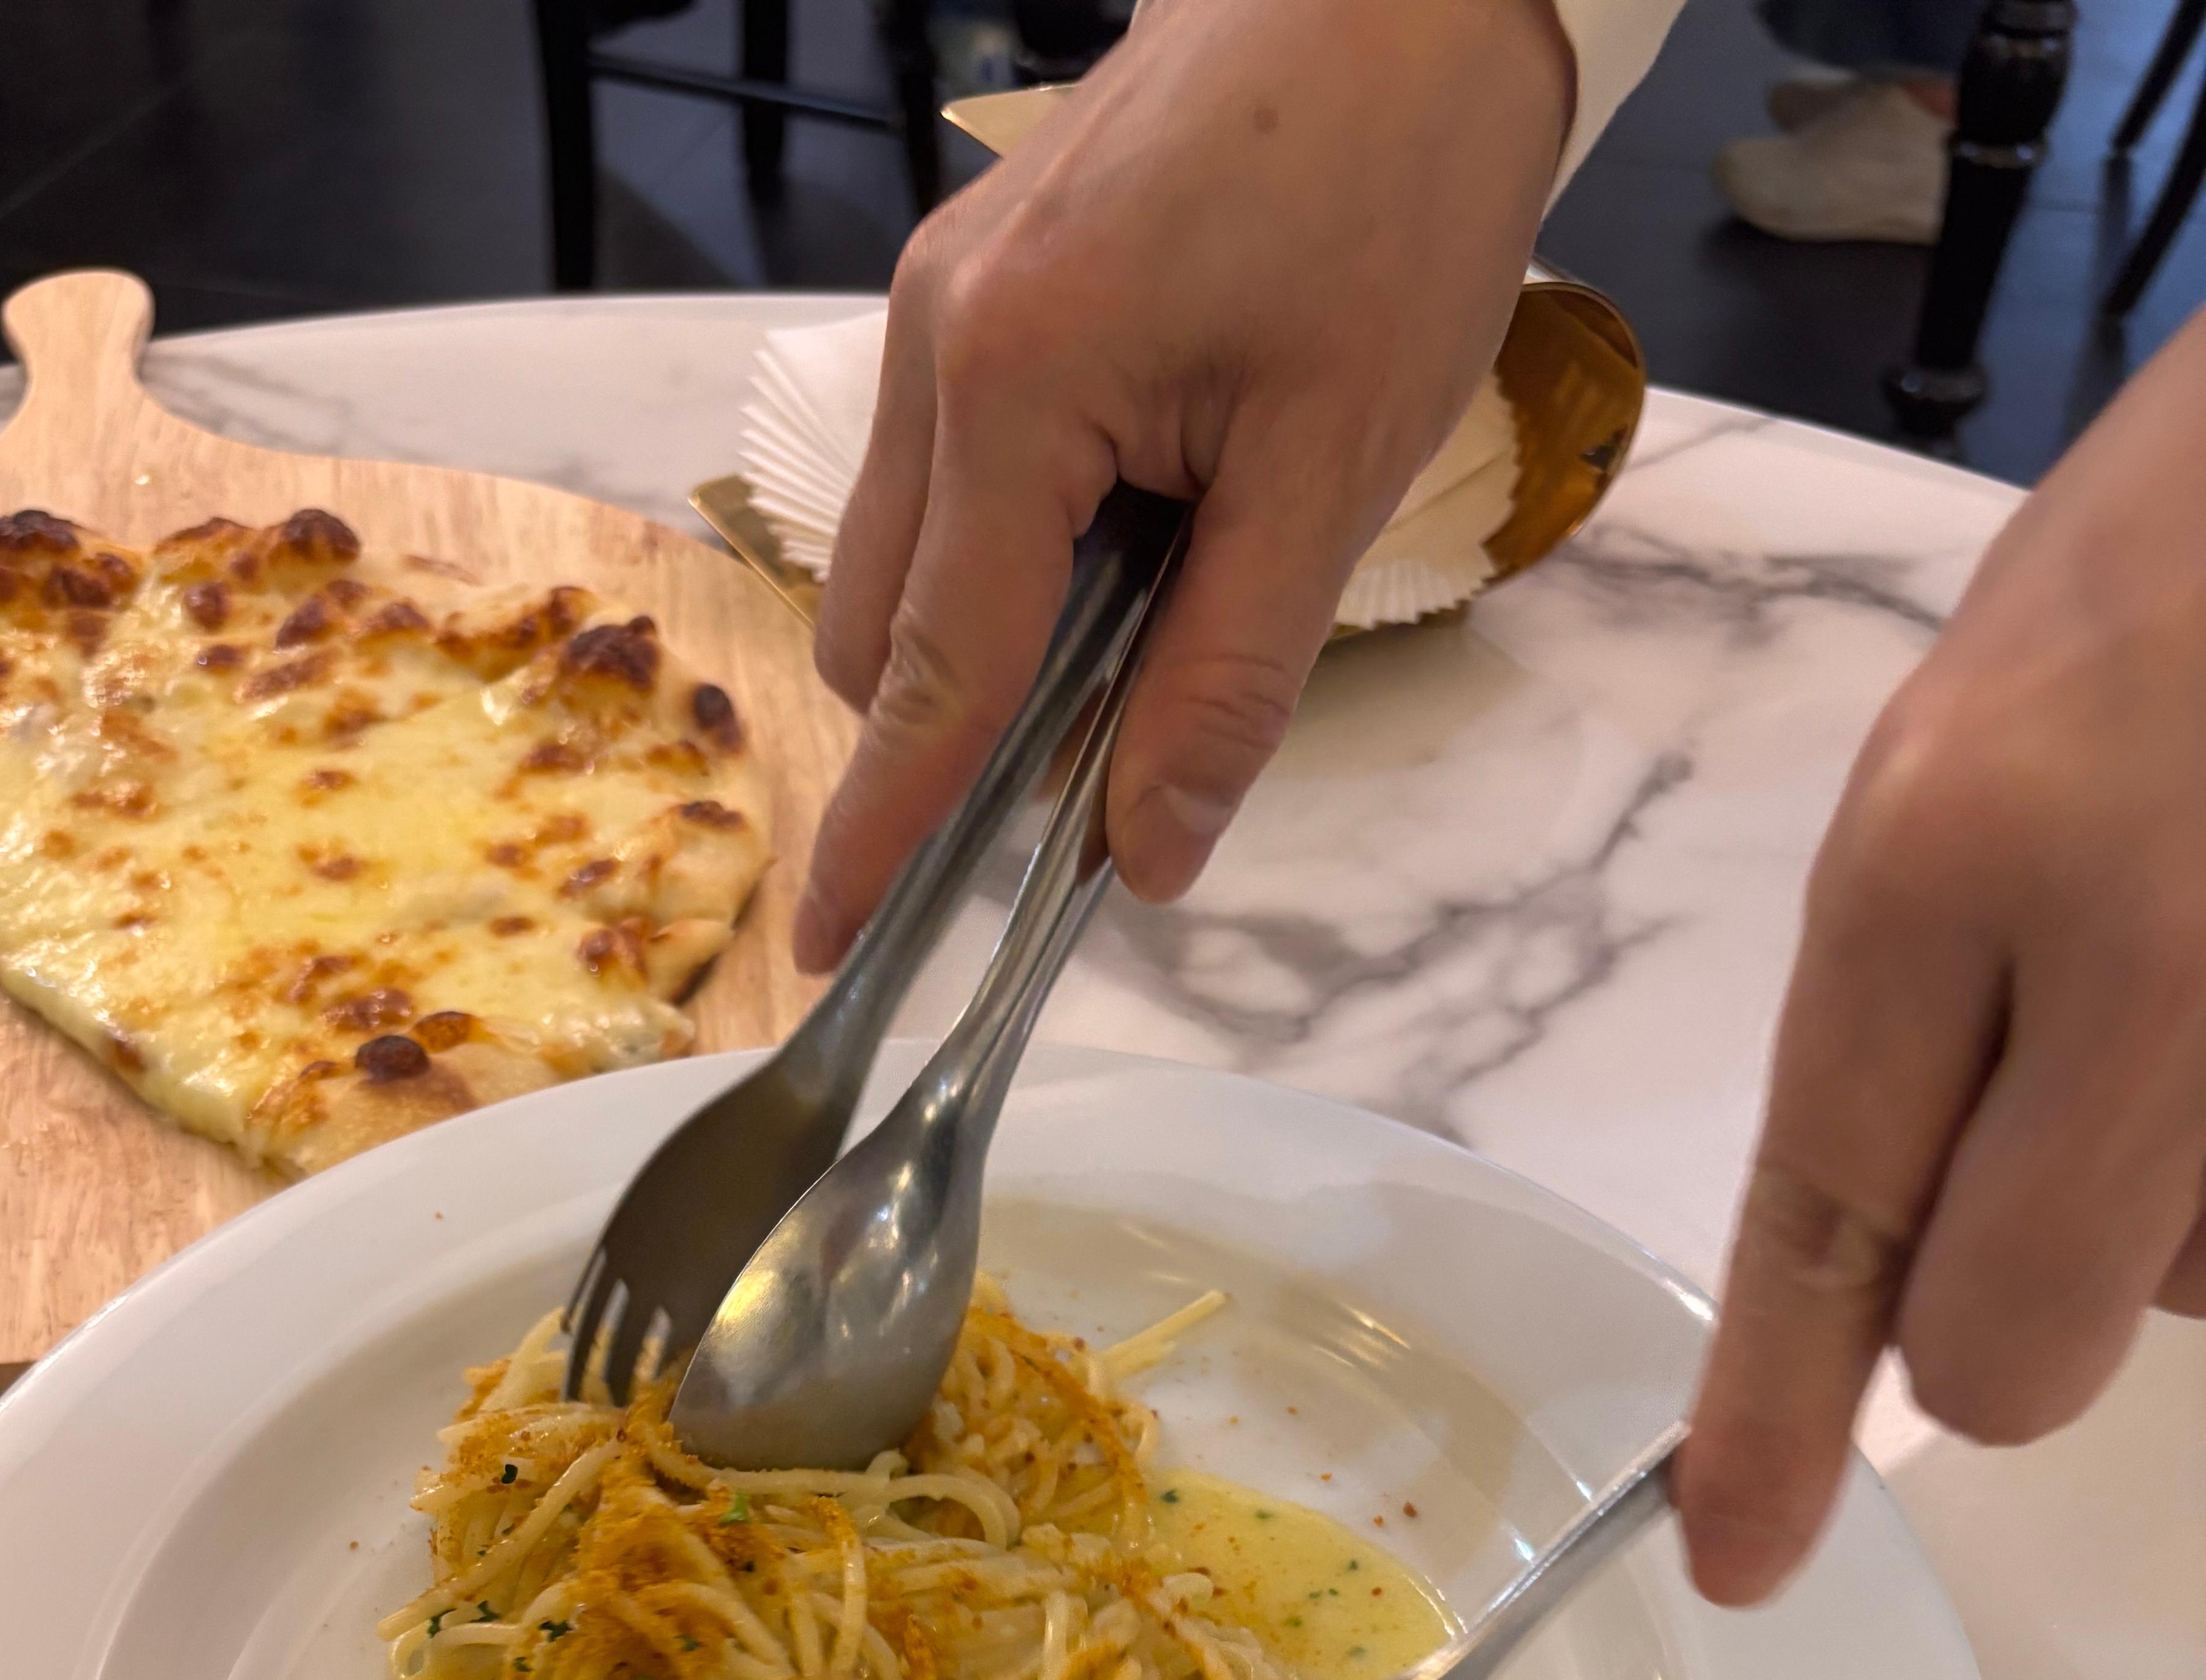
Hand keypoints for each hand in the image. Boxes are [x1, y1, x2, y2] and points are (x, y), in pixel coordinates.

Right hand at [791, 0, 1573, 970]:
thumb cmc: (1393, 181)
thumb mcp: (1334, 463)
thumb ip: (1227, 676)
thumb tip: (1144, 854)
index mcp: (1013, 381)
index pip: (933, 675)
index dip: (889, 830)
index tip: (839, 946)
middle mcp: (935, 339)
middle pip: (883, 626)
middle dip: (952, 733)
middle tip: (1092, 774)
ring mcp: (940, 300)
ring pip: (904, 552)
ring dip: (990, 634)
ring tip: (1148, 616)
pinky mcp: (976, 280)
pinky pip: (947, 468)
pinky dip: (1012, 546)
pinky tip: (1134, 527)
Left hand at [1679, 309, 2205, 1604]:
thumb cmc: (2168, 571)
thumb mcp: (1956, 753)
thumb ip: (1900, 1027)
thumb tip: (1874, 1297)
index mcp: (1950, 859)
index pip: (1825, 1223)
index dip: (1774, 1419)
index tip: (1737, 1554)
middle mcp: (2143, 967)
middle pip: (2009, 1359)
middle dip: (2004, 1311)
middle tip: (2056, 1136)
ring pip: (2176, 1297)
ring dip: (2166, 1199)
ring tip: (2198, 963)